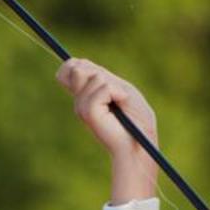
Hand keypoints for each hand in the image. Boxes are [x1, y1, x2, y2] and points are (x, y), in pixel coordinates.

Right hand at [56, 58, 159, 201]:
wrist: (140, 144)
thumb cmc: (135, 118)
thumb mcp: (120, 88)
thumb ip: (99, 77)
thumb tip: (75, 68)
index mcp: (86, 94)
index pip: (70, 67)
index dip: (78, 65)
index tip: (99, 78)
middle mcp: (80, 100)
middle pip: (76, 68)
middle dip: (100, 75)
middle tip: (115, 96)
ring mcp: (81, 107)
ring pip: (93, 76)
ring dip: (113, 86)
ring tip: (118, 104)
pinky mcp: (87, 112)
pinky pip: (104, 88)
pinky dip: (117, 93)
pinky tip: (118, 109)